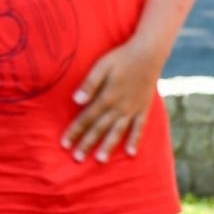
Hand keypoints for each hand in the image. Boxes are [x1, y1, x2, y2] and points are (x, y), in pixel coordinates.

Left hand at [62, 41, 160, 163]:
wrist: (149, 53)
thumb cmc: (122, 57)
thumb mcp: (102, 65)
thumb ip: (90, 83)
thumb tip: (76, 101)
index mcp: (106, 96)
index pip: (86, 118)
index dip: (74, 131)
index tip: (64, 144)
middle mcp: (119, 107)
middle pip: (99, 128)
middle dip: (87, 143)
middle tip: (77, 158)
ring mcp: (132, 109)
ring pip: (118, 132)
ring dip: (108, 146)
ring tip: (99, 160)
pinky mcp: (143, 108)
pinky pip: (139, 128)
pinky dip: (135, 140)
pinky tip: (130, 153)